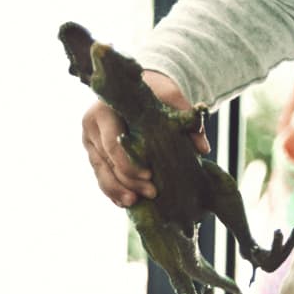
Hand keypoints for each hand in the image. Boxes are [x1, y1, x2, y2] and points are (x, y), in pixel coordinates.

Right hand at [79, 68, 192, 206]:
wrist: (137, 89)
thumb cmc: (153, 92)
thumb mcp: (170, 97)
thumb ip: (186, 117)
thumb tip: (202, 147)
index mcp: (102, 111)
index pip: (112, 145)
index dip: (129, 165)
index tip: (150, 175)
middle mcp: (91, 128)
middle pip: (107, 163)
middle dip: (129, 182)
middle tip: (153, 193)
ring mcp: (90, 143)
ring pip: (102, 174)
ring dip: (118, 191)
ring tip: (135, 203)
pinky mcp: (95, 154)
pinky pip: (102, 177)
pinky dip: (114, 191)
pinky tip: (127, 202)